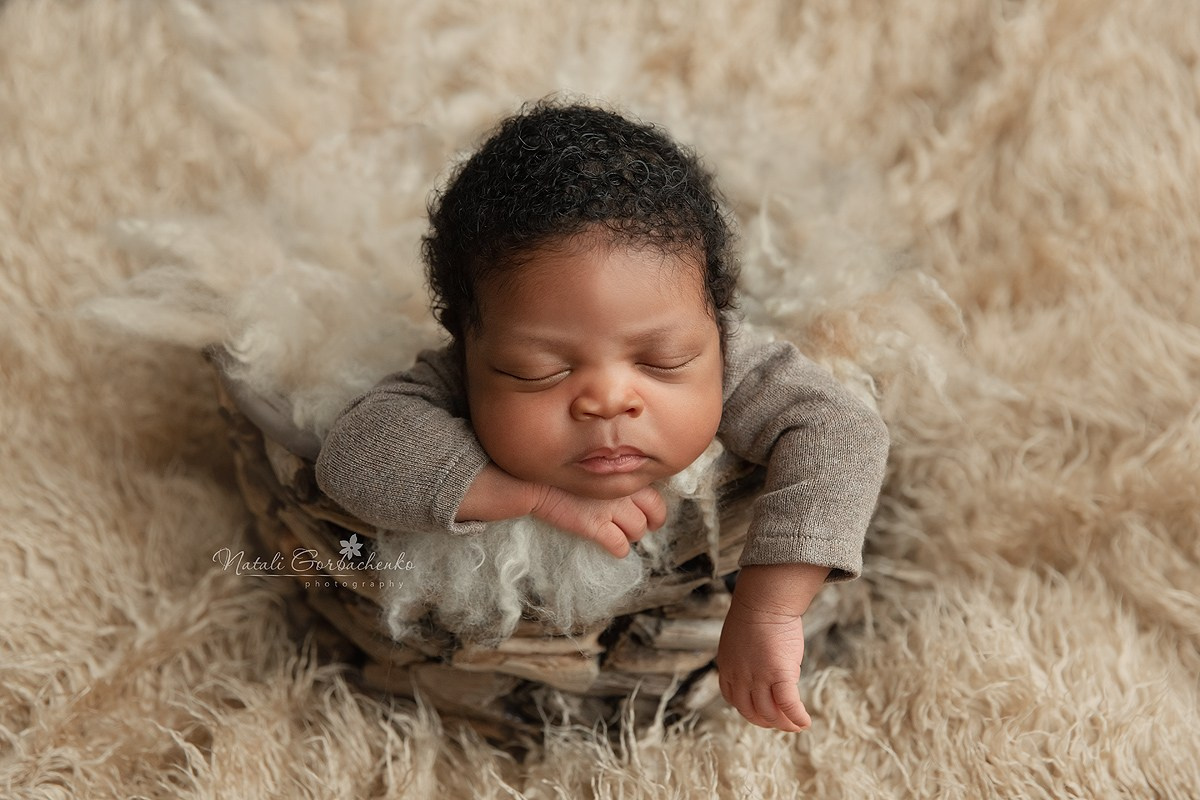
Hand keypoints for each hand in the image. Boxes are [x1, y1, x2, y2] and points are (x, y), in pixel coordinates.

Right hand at [456, 464, 665, 557]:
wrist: (532, 479)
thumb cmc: (556, 468)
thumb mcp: (589, 461)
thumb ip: (609, 469)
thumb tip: (620, 479)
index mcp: (623, 470)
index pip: (655, 491)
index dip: (654, 505)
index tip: (649, 510)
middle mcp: (623, 488)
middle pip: (656, 512)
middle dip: (652, 522)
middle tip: (646, 526)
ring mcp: (611, 508)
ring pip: (638, 530)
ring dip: (632, 535)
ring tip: (622, 534)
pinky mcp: (596, 526)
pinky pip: (619, 545)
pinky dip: (619, 549)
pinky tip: (613, 548)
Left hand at [716, 563, 828, 731]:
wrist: (765, 599)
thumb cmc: (757, 610)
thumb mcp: (739, 636)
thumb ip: (743, 654)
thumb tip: (756, 657)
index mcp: (727, 667)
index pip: (734, 699)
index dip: (749, 709)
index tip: (762, 711)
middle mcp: (739, 677)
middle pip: (751, 711)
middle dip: (767, 721)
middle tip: (781, 722)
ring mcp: (758, 677)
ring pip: (770, 713)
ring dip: (784, 724)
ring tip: (796, 725)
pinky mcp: (779, 674)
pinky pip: (789, 705)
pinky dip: (797, 717)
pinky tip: (805, 722)